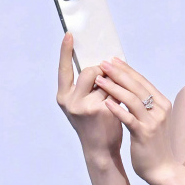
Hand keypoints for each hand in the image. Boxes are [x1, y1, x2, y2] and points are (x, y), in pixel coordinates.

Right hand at [56, 33, 122, 158]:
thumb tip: (102, 64)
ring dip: (114, 85)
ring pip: (106, 80)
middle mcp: (71, 101)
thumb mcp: (83, 104)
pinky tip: (119, 107)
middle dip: (103, 72)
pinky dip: (121, 95)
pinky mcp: (102, 111)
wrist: (101, 150)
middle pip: (90, 71)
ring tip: (113, 99)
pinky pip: (116, 92)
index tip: (70, 34)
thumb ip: (87, 87)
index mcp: (63, 97)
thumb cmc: (94, 124)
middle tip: (109, 81)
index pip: (64, 69)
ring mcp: (86, 106)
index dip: (65, 52)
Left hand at [93, 56, 174, 184]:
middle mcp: (159, 110)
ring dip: (114, 87)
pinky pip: (129, 118)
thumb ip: (143, 105)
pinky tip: (105, 102)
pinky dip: (117, 109)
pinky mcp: (144, 134)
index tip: (112, 60)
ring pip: (132, 99)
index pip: (142, 81)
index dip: (126, 69)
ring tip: (99, 79)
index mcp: (162, 104)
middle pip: (137, 86)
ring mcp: (153, 122)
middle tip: (103, 63)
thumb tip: (126, 88)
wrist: (162, 169)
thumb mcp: (151, 120)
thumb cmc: (153, 145)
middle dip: (119, 73)